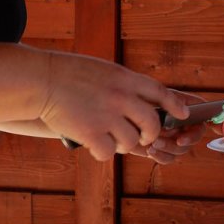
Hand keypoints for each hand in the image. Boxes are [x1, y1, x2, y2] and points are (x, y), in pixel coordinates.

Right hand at [39, 54, 196, 160]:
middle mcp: (121, 97)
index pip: (161, 93)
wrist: (41, 79)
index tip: (183, 115)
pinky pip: (109, 153)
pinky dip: (103, 153)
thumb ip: (124, 84)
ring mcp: (107, 116)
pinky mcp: (91, 133)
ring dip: (123, 144)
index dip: (175, 106)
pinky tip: (94, 146)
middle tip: (143, 138)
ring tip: (110, 138)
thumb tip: (142, 100)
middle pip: (152, 123)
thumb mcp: (105, 70)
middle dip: (151, 134)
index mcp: (126, 78)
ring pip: (131, 141)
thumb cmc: (69, 73)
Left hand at [139, 90, 206, 162]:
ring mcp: (175, 138)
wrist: (130, 108)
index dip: (194, 135)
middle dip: (175, 144)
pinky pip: (167, 158)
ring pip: (179, 151)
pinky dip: (160, 156)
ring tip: (152, 145)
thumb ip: (173, 102)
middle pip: (190, 142)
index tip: (180, 140)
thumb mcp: (160, 95)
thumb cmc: (146, 96)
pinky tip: (150, 150)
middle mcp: (185, 126)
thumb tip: (185, 112)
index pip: (200, 126)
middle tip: (158, 141)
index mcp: (189, 113)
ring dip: (167, 150)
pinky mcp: (165, 148)